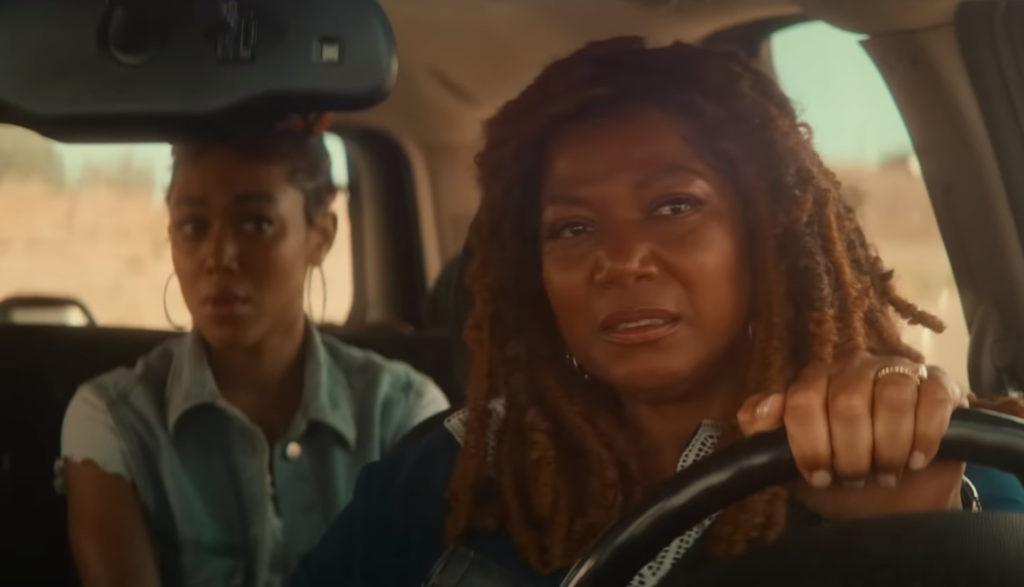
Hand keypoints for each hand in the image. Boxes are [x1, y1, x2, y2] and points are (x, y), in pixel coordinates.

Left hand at [737, 352, 969, 518]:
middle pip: (847, 401)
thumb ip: (764, 433)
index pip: (803, 400)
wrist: (897, 501)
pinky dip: (925, 434)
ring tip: (887, 472)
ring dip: (889, 448)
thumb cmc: (841, 477)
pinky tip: (918, 459)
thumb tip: (765, 407)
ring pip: (892, 397)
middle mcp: (855, 367)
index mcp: (816, 380)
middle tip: (857, 478)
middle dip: (852, 453)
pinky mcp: (938, 384)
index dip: (811, 444)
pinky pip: (932, 397)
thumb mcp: (793, 464)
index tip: (819, 476)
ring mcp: (898, 370)